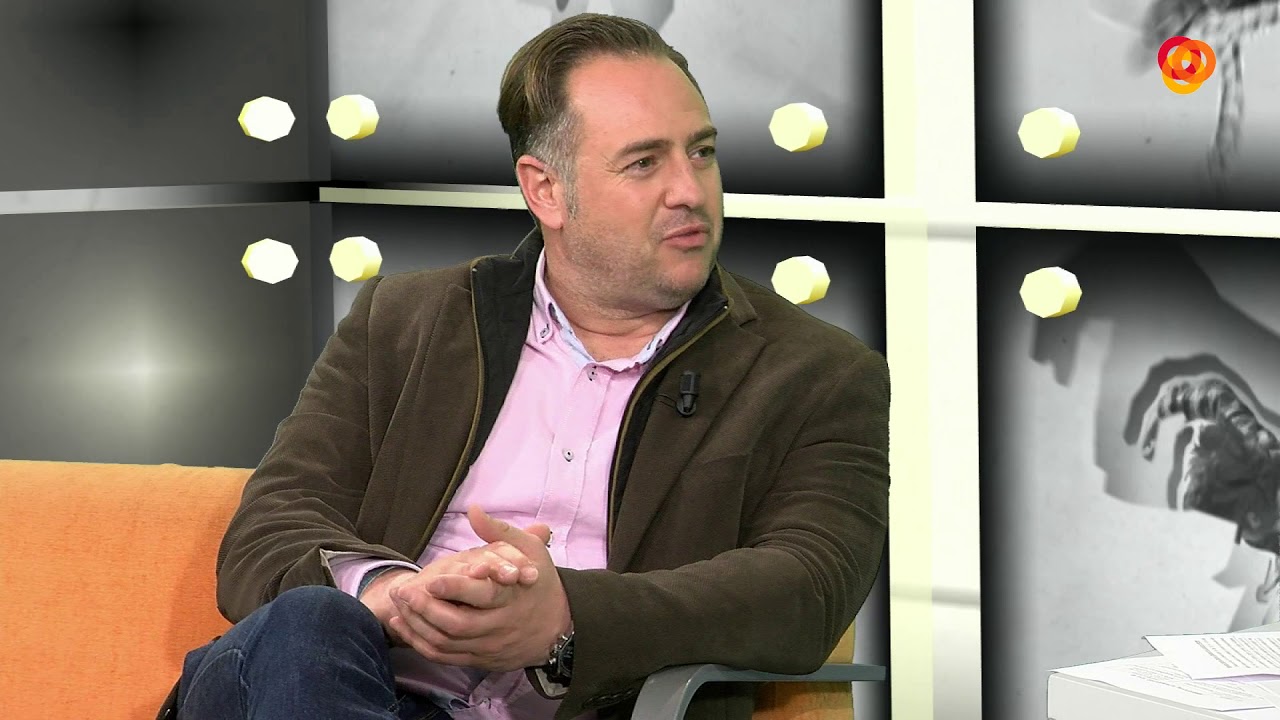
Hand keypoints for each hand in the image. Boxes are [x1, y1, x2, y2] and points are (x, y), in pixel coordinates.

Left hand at [361, 523, 550, 644]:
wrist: (557, 626)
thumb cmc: (539, 583)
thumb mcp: (530, 551)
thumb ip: (499, 530)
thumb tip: (474, 510)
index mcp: (512, 598)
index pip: (482, 597)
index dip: (455, 589)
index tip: (431, 580)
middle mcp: (500, 626)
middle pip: (458, 624)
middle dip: (426, 609)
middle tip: (403, 592)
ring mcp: (488, 646)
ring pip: (446, 643)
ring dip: (418, 625)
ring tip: (397, 605)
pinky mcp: (479, 659)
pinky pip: (444, 656)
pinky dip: (420, 642)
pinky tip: (404, 624)